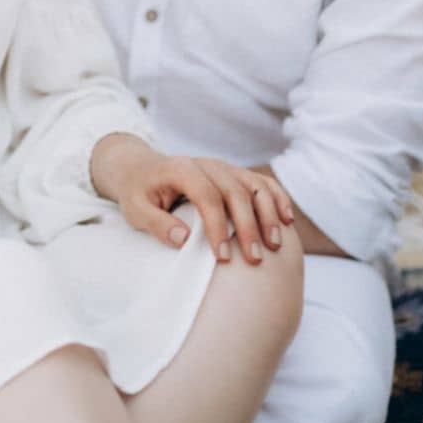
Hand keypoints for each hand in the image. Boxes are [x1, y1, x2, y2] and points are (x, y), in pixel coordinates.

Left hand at [89, 134, 295, 264]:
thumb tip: (184, 238)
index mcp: (180, 169)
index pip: (205, 195)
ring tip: (275, 244)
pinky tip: (287, 220)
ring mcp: (223, 166)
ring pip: (253, 184)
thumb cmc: (138, 193)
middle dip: (247, 226)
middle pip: (235, 191)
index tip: (222, 258)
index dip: (216, 226)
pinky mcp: (234, 173)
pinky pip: (261, 181)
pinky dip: (276, 198)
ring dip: (268, 213)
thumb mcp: (135, 209)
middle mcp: (206, 164)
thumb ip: (157, 223)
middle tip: (255, 259)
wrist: (141, 168)